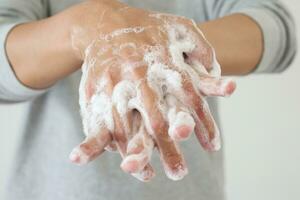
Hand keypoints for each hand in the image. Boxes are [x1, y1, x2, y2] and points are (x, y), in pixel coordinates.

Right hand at [68, 0, 235, 180]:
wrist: (104, 22)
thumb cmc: (146, 30)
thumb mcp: (179, 29)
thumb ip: (201, 50)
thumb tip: (218, 72)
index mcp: (163, 61)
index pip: (189, 97)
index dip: (203, 123)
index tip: (212, 147)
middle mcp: (138, 74)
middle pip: (156, 119)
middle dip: (168, 148)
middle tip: (179, 174)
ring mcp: (114, 83)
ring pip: (125, 126)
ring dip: (136, 153)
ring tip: (148, 175)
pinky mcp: (93, 89)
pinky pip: (98, 120)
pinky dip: (102, 142)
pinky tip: (112, 157)